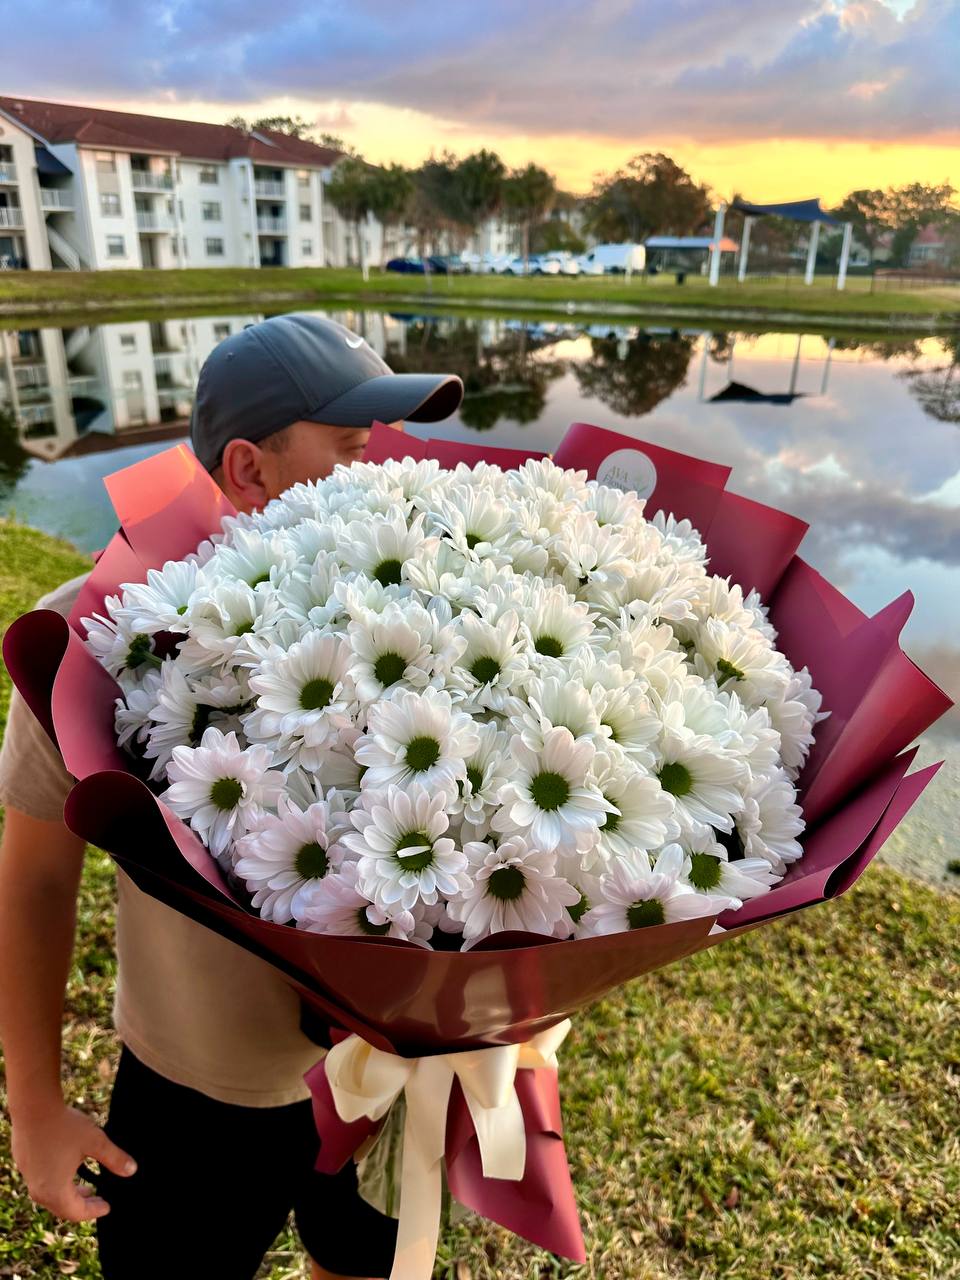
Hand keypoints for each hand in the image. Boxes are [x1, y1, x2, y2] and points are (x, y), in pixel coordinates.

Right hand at [11, 1101, 136, 1220]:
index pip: (77, 1212)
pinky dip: (57, 1183)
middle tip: (98, 1200)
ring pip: (50, 1196)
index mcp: (56, 1191)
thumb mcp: (95, 1142)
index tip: (107, 1207)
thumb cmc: (65, 1126)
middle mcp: (39, 1190)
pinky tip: (66, 1171)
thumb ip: (114, 1158)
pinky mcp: (24, 1164)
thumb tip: (132, 1171)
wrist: (33, 1106)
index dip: (94, 1211)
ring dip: (69, 1195)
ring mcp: (28, 1177)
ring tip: (85, 1189)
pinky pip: (42, 1182)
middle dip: (82, 1206)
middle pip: (62, 1208)